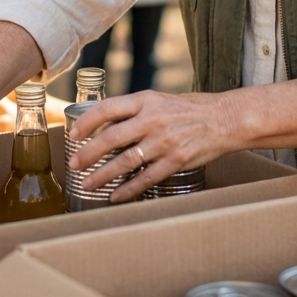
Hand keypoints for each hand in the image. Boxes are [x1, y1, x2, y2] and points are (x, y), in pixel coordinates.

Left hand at [67, 90, 237, 202]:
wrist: (224, 119)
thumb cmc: (188, 109)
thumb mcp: (159, 101)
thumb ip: (134, 112)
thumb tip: (104, 126)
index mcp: (146, 101)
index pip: (108, 108)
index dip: (87, 122)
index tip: (73, 134)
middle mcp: (153, 120)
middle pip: (112, 138)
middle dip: (88, 154)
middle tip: (74, 165)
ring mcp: (164, 142)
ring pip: (126, 162)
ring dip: (103, 176)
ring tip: (88, 185)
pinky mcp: (176, 160)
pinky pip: (146, 178)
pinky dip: (129, 190)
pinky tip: (115, 196)